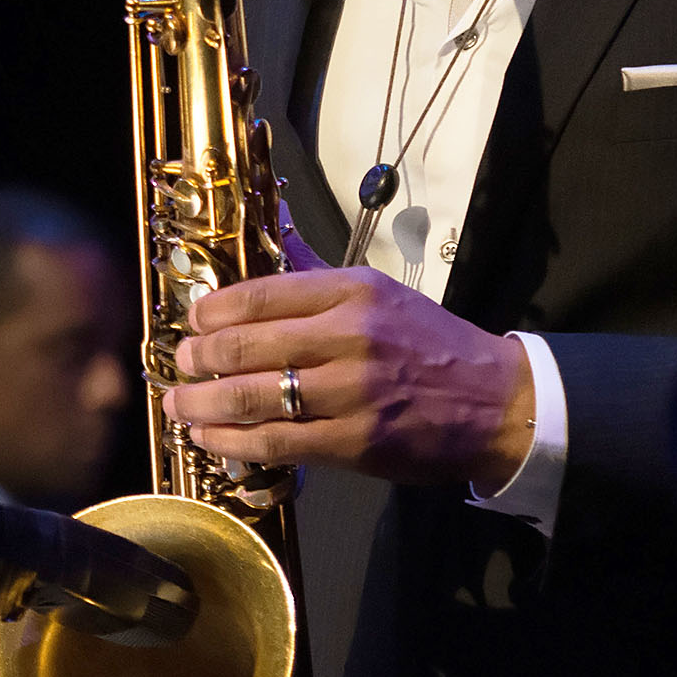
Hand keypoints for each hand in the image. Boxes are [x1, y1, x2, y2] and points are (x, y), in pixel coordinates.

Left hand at [160, 260, 533, 492]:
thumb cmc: (433, 346)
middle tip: (180, 364)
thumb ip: (319, 273)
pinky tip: (210, 439)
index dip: (212, 311)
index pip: (261, 293)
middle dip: (197, 357)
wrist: (495, 403)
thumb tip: (271, 234)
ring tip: (181, 404)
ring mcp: (352, 392)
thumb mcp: (383, 294)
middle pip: (245, 345)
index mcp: (356, 292)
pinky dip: (231, 442)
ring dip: (201, 402)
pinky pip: (274, 442)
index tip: (192, 322)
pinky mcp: (353, 442)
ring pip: (251, 397)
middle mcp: (351, 336)